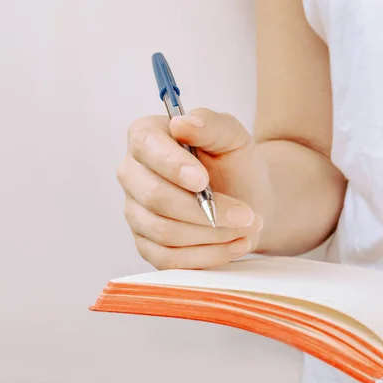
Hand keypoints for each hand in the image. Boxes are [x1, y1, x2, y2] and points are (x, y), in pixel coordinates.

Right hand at [118, 108, 272, 269]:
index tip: (203, 180)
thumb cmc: (235, 164)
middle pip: (153, 196)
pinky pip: (169, 259)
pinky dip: (208, 255)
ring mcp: (137, 213)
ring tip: (246, 227)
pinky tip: (236, 244)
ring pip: (164, 231)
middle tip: (245, 214)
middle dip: (204, 209)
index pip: (145, 145)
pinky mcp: (148, 246)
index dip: (172, 165)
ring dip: (212, 233)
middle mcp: (133, 175)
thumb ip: (211, 124)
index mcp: (148, 138)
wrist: (248, 201)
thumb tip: (181, 123)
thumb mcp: (234, 137)